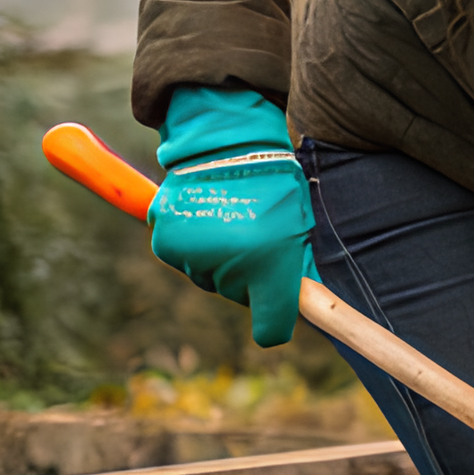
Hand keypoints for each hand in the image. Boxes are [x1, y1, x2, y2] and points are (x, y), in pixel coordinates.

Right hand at [151, 86, 312, 347]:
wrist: (227, 145)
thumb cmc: (274, 186)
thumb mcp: (299, 227)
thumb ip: (300, 270)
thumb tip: (307, 302)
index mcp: (269, 268)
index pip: (271, 330)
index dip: (276, 321)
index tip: (279, 310)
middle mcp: (229, 270)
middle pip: (240, 297)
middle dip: (250, 278)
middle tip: (257, 238)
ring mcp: (194, 258)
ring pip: (211, 279)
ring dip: (221, 262)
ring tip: (232, 222)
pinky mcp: (166, 245)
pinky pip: (186, 261)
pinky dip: (195, 248)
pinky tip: (207, 218)